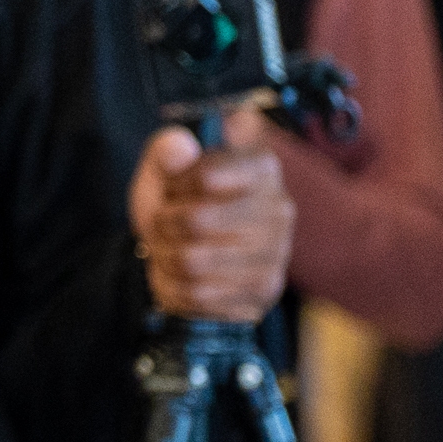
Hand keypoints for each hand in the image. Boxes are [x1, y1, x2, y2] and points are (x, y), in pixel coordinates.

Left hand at [129, 125, 292, 322]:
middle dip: (163, 225)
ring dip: (165, 257)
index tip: (172, 189)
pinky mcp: (264, 290)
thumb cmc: (177, 202)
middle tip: (163, 223)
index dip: (175, 186)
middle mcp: (279, 208)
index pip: (208, 176)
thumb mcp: (163, 170)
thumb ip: (166, 150)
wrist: (184, 250)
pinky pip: (197, 294)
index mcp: (261, 166)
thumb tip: (179, 147)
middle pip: (196, 221)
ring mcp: (277, 252)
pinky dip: (173, 285)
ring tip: (169, 249)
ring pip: (192, 261)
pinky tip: (179, 275)